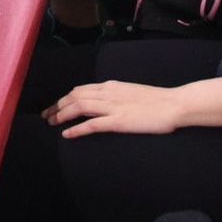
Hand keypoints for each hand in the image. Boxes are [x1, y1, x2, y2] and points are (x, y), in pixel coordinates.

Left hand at [43, 80, 183, 136]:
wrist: (174, 104)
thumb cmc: (157, 101)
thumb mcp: (131, 93)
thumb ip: (116, 96)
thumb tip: (103, 102)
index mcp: (111, 86)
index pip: (80, 89)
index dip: (65, 98)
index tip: (55, 106)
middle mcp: (108, 93)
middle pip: (74, 96)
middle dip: (57, 106)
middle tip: (46, 116)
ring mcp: (113, 107)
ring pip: (79, 107)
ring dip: (62, 115)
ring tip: (51, 123)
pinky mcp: (119, 121)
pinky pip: (92, 124)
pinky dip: (76, 129)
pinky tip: (67, 134)